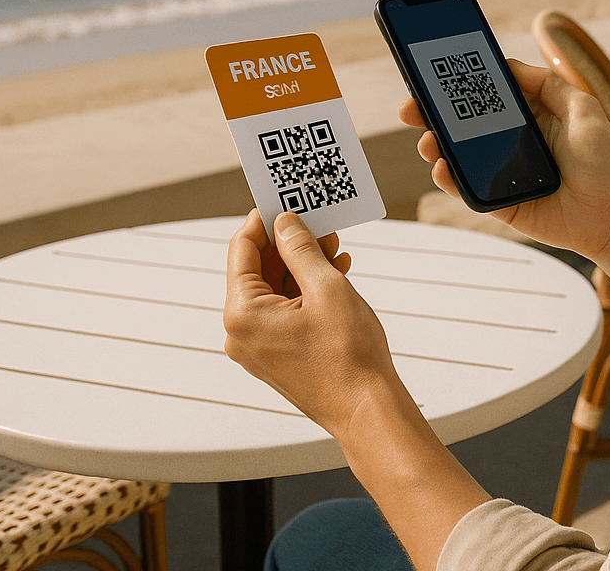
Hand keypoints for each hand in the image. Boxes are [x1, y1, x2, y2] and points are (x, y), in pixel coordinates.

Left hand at [223, 209, 401, 435]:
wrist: (367, 409)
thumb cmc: (348, 355)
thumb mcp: (327, 288)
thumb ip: (301, 249)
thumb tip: (284, 222)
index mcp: (243, 314)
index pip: (242, 251)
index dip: (262, 221)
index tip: (282, 199)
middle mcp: (241, 332)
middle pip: (258, 271)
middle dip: (288, 243)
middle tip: (318, 221)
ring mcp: (258, 347)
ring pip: (274, 290)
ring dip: (302, 266)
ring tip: (334, 246)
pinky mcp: (277, 355)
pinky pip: (284, 311)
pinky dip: (305, 291)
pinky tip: (335, 273)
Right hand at [399, 58, 609, 260]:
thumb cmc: (606, 163)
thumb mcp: (584, 109)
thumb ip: (549, 85)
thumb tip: (509, 65)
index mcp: (530, 116)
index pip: (487, 96)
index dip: (460, 86)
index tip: (434, 74)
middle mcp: (512, 142)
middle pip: (464, 125)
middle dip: (434, 115)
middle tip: (411, 109)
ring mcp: (503, 173)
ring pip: (459, 156)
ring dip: (436, 146)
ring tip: (427, 141)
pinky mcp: (500, 202)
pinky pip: (468, 189)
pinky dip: (450, 179)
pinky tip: (441, 168)